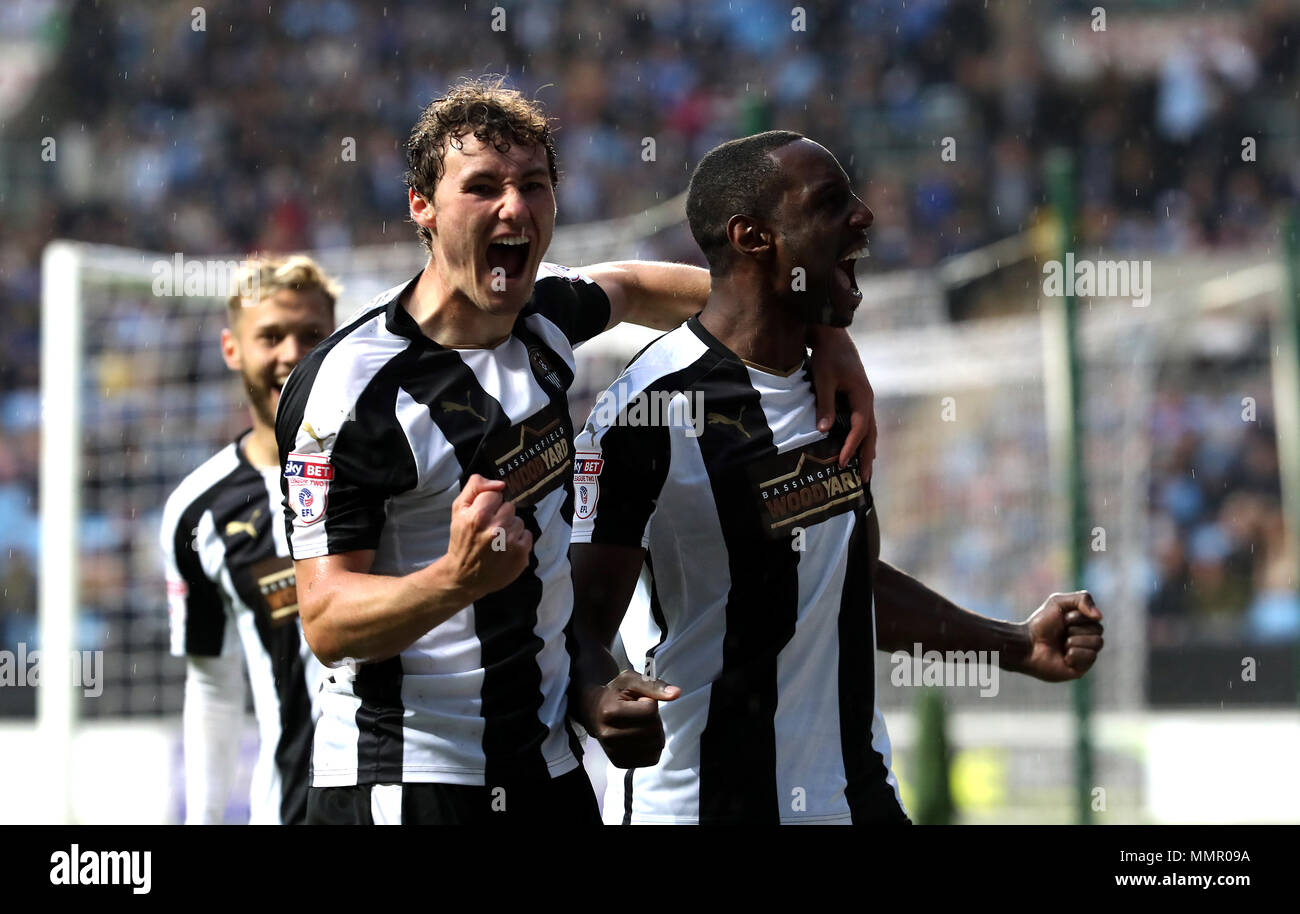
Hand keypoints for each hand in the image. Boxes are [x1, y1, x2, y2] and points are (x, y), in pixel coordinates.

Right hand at [444, 474, 531, 601]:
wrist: (464, 576)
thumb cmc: (461, 540)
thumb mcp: (458, 510)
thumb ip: (475, 487)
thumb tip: (500, 483)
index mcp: (479, 516)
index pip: (496, 494)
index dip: (488, 503)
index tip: (483, 514)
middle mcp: (496, 529)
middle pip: (510, 506)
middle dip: (500, 514)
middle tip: (489, 528)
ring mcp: (511, 543)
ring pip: (519, 520)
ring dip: (510, 527)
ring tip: (497, 539)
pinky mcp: (521, 555)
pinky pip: (527, 535)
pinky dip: (518, 540)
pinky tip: (505, 547)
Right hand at [586, 671, 680, 768]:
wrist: (594, 712)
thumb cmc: (615, 694)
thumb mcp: (631, 681)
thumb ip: (654, 685)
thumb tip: (676, 693)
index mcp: (610, 712)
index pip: (650, 711)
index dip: (650, 703)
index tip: (640, 701)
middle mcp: (609, 735)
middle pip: (653, 730)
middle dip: (655, 720)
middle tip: (642, 714)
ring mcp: (613, 751)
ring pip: (655, 746)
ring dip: (655, 734)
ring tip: (642, 725)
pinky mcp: (619, 763)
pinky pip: (651, 759)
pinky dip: (653, 748)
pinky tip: (642, 738)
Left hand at [808, 326, 876, 475]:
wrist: (832, 335)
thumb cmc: (827, 356)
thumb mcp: (823, 379)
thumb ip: (825, 404)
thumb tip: (824, 431)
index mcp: (863, 396)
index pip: (860, 428)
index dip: (851, 446)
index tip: (842, 463)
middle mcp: (867, 400)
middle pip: (870, 433)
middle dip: (866, 457)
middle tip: (863, 480)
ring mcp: (864, 399)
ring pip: (869, 429)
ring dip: (866, 450)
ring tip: (863, 470)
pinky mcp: (857, 397)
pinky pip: (863, 422)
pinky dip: (862, 438)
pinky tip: (858, 448)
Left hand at [1015, 591, 1103, 681]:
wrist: (1027, 644)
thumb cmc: (1040, 624)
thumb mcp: (1058, 602)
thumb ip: (1082, 599)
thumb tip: (1099, 616)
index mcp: (1083, 625)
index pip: (1096, 619)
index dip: (1078, 618)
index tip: (1063, 619)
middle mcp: (1086, 640)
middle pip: (1098, 631)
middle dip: (1076, 630)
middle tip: (1061, 633)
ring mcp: (1084, 655)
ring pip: (1097, 644)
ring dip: (1075, 641)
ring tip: (1062, 645)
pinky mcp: (1081, 669)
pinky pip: (1091, 658)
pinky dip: (1075, 654)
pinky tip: (1063, 657)